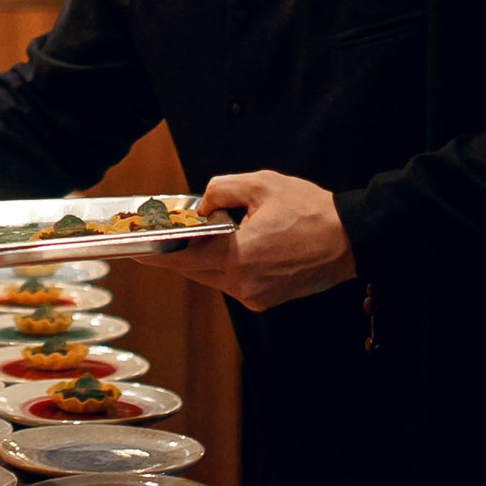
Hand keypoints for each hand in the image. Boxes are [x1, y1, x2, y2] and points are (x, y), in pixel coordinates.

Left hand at [160, 169, 358, 312]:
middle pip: (193, 270)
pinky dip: (225, 265)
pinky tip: (231, 245)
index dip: (154, 254)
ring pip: (212, 277)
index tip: (133, 250)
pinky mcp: (266, 300)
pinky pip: (233, 282)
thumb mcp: (261, 185)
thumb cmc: (311, 211)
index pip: (182, 258)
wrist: (353, 239)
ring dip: (202, 257)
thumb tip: (202, 206)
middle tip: (160, 236)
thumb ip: (221, 190)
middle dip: (176, 253)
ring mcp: (255, 296)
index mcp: (238, 258)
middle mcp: (243, 285)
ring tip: (200, 234)